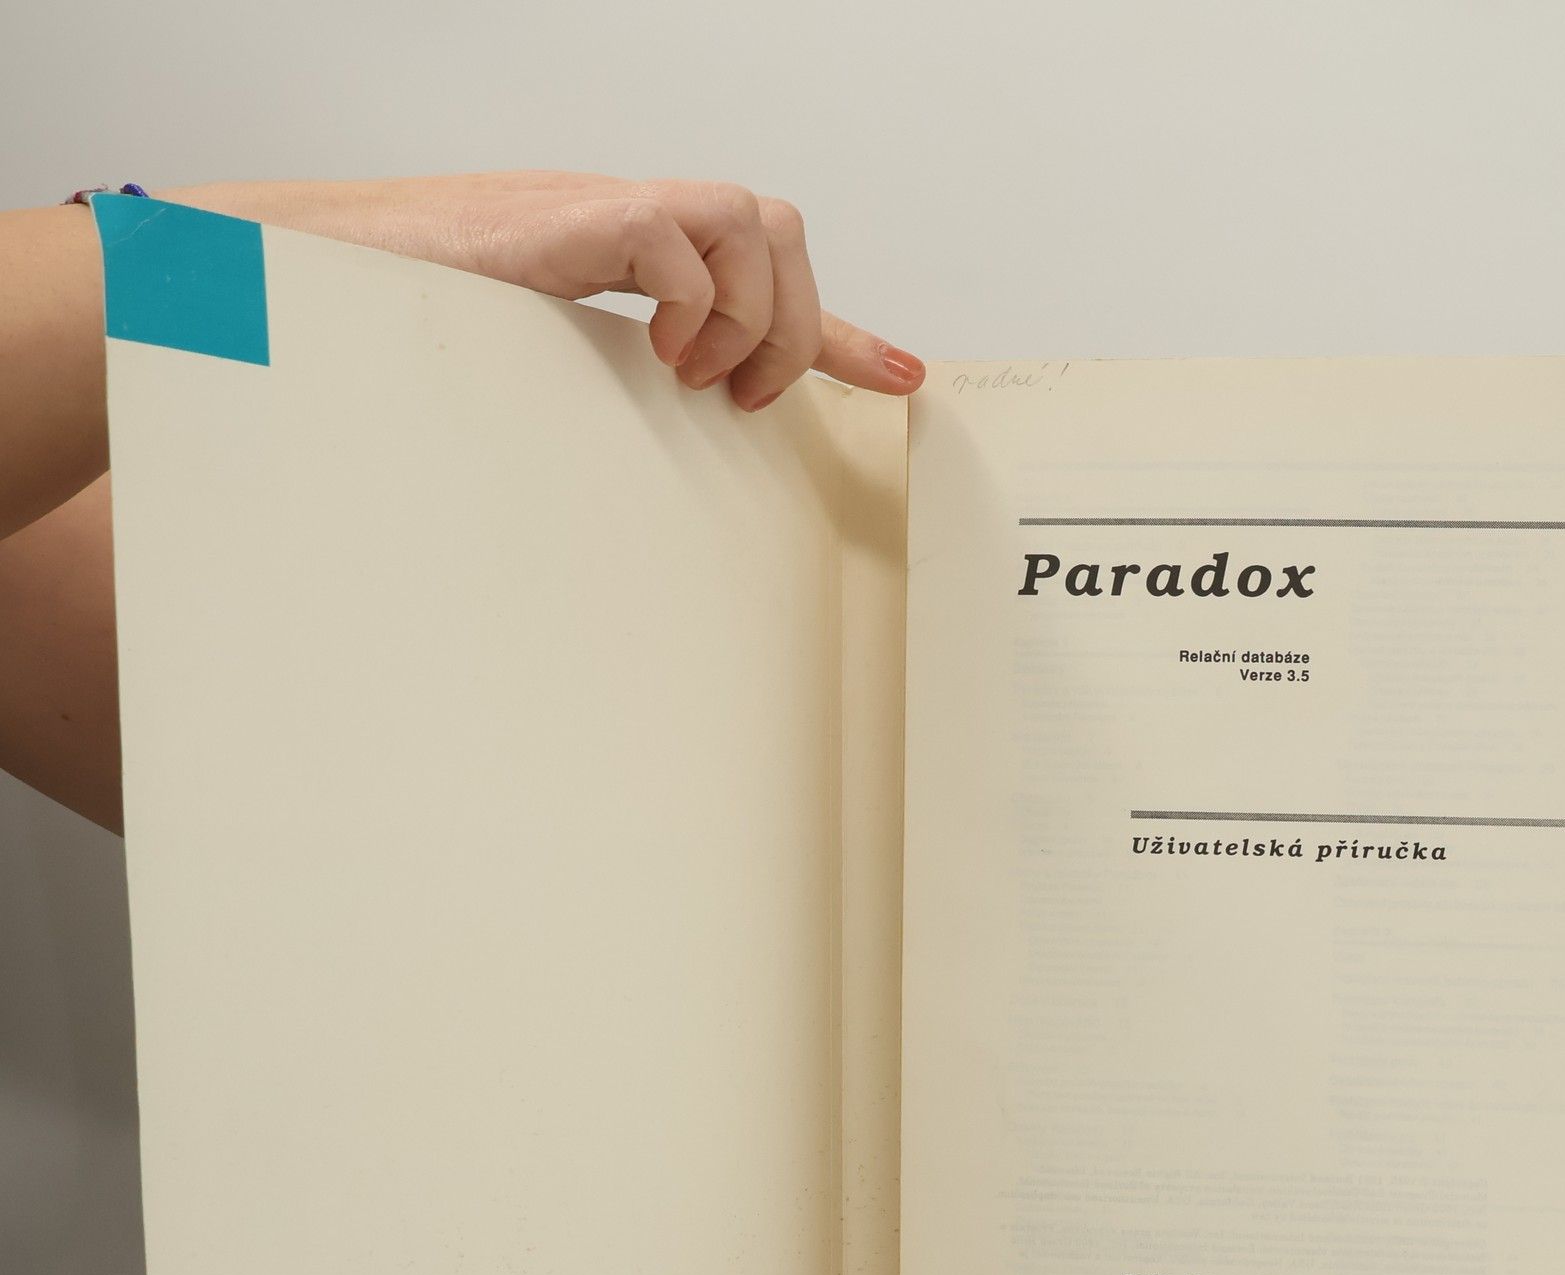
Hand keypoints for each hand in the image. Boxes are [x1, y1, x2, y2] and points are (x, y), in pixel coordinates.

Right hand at [180, 172, 925, 412]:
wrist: (332, 278)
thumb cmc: (435, 322)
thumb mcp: (562, 369)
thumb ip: (626, 388)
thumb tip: (672, 448)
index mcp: (643, 263)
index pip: (769, 278)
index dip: (844, 332)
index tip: (908, 380)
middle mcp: (639, 225)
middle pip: (780, 225)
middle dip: (789, 324)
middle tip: (739, 394)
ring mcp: (610, 212)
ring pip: (753, 219)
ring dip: (747, 315)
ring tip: (694, 376)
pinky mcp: (576, 214)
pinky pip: (681, 234)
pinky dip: (691, 304)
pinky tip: (656, 356)